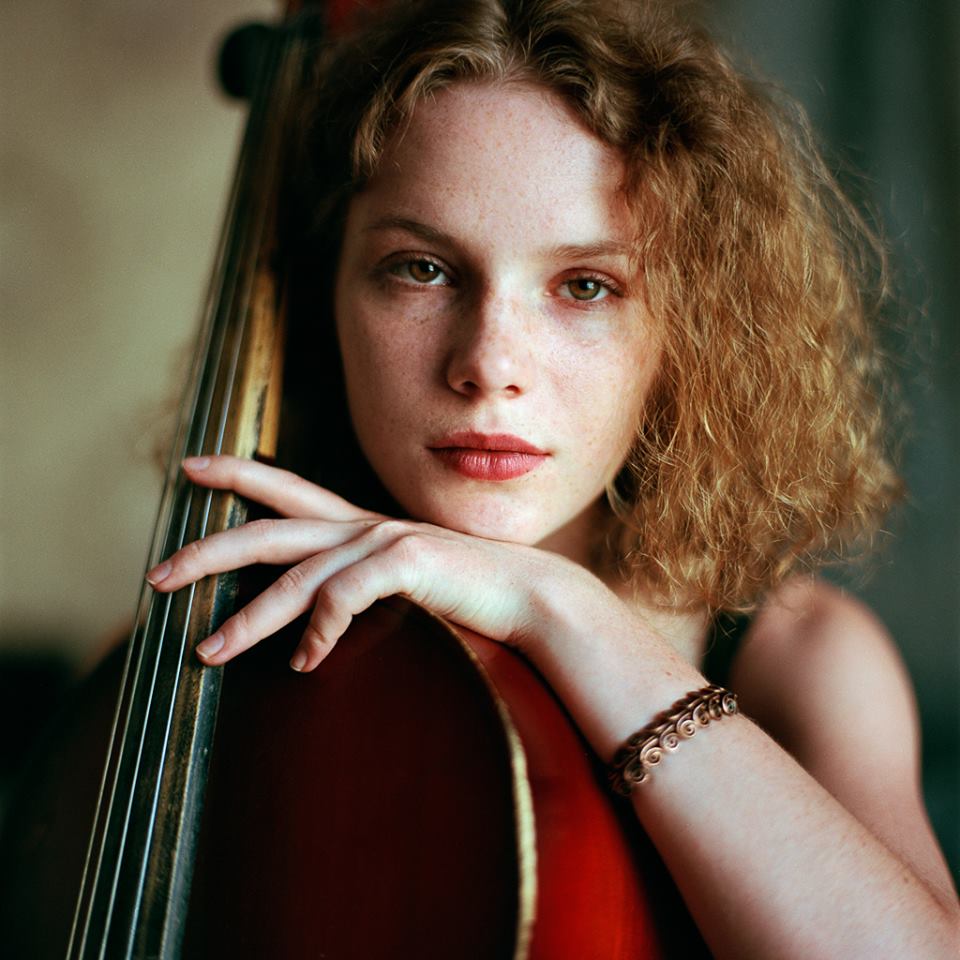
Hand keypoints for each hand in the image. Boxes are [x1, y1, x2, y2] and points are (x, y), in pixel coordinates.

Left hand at [147, 455, 600, 671]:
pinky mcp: (407, 562)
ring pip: (295, 578)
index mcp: (359, 524)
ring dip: (247, 619)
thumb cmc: (468, 595)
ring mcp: (383, 540)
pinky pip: (343, 598)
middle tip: (156, 577)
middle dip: (207, 550)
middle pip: (267, 530)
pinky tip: (304, 664)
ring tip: (209, 651)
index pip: (286, 488)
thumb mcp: (404, 583)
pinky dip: (318, 634)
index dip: (237, 472)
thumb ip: (360, 586)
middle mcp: (363, 525)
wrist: (531, 597)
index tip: (190, 467)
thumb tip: (313, 618)